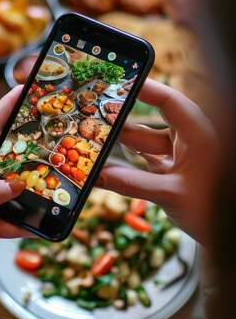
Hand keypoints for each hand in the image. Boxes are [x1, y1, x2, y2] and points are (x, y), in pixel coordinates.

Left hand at [0, 85, 28, 314]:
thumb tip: (14, 185)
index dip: (2, 110)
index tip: (21, 92)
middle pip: (1, 159)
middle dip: (24, 149)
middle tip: (50, 137)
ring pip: (10, 192)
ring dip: (29, 193)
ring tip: (53, 187)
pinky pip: (10, 219)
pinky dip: (23, 223)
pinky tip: (39, 226)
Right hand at [97, 79, 219, 243]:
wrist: (226, 236)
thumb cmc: (213, 210)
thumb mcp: (170, 194)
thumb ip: (131, 184)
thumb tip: (97, 176)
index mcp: (198, 134)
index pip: (169, 100)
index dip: (144, 89)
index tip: (119, 82)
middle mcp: (189, 139)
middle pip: (151, 119)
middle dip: (124, 118)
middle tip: (96, 113)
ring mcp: (180, 155)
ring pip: (146, 140)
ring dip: (123, 141)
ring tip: (96, 136)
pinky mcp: (173, 171)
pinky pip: (147, 157)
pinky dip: (130, 159)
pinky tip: (108, 160)